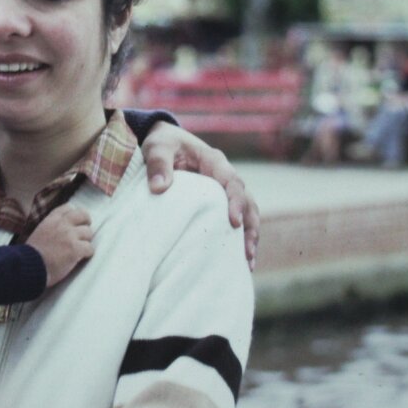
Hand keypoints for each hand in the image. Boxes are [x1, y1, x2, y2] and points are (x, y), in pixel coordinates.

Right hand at [26, 205, 94, 286]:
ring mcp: (69, 236)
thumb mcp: (39, 232)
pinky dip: (87, 254)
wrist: (28, 266)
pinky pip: (90, 249)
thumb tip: (60, 231)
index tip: (76, 221)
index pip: (68, 208)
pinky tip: (80, 258)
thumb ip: (51, 228)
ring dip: (86, 242)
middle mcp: (62, 224)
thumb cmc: (31, 254)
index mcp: (51, 219)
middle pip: (83, 215)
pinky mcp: (75, 249)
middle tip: (85, 232)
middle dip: (86, 223)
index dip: (75, 214)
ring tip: (80, 249)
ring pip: (88, 233)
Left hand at [141, 123, 260, 269]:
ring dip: (249, 237)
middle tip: (247, 252)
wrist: (164, 143)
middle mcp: (224, 177)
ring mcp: (223, 192)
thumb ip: (158, 164)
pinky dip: (237, 239)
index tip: (234, 222)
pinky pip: (234, 221)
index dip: (236, 202)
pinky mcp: (217, 203)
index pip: (232, 183)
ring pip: (247, 214)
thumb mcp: (157, 147)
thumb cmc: (162, 144)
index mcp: (214, 161)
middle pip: (247, 202)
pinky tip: (236, 261)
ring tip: (248, 264)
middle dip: (250, 227)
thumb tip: (158, 188)